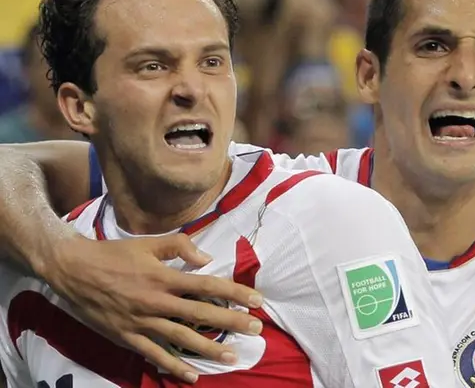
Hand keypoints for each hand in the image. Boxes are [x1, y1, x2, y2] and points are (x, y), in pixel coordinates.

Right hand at [41, 233, 264, 383]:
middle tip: (256, 329)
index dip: (234, 293)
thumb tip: (206, 259)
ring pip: (182, 338)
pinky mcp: (127, 337)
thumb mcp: (149, 243)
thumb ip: (180, 246)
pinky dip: (174, 366)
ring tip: (232, 357)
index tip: (256, 300)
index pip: (208, 286)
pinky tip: (193, 375)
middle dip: (231, 322)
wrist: (73, 270)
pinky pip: (154, 355)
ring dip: (209, 349)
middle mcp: (157, 301)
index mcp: (164, 277)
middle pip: (201, 314)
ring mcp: (142, 322)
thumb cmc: (114, 254)